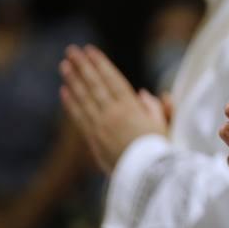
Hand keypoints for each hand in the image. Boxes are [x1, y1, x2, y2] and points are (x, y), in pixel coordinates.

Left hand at [60, 45, 167, 172]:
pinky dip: (71, 103)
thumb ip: (156, 107)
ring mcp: (102, 126)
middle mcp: (114, 113)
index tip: (90, 50)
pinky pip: (80, 117)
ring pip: (84, 98)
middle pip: (95, 84)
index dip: (100, 64)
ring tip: (64, 65)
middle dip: (83, 66)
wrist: (148, 176)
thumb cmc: (161, 151)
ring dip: (73, 80)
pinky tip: (64, 91)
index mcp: (132, 107)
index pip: (112, 79)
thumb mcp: (164, 125)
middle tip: (72, 50)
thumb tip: (145, 93)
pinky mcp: (94, 139)